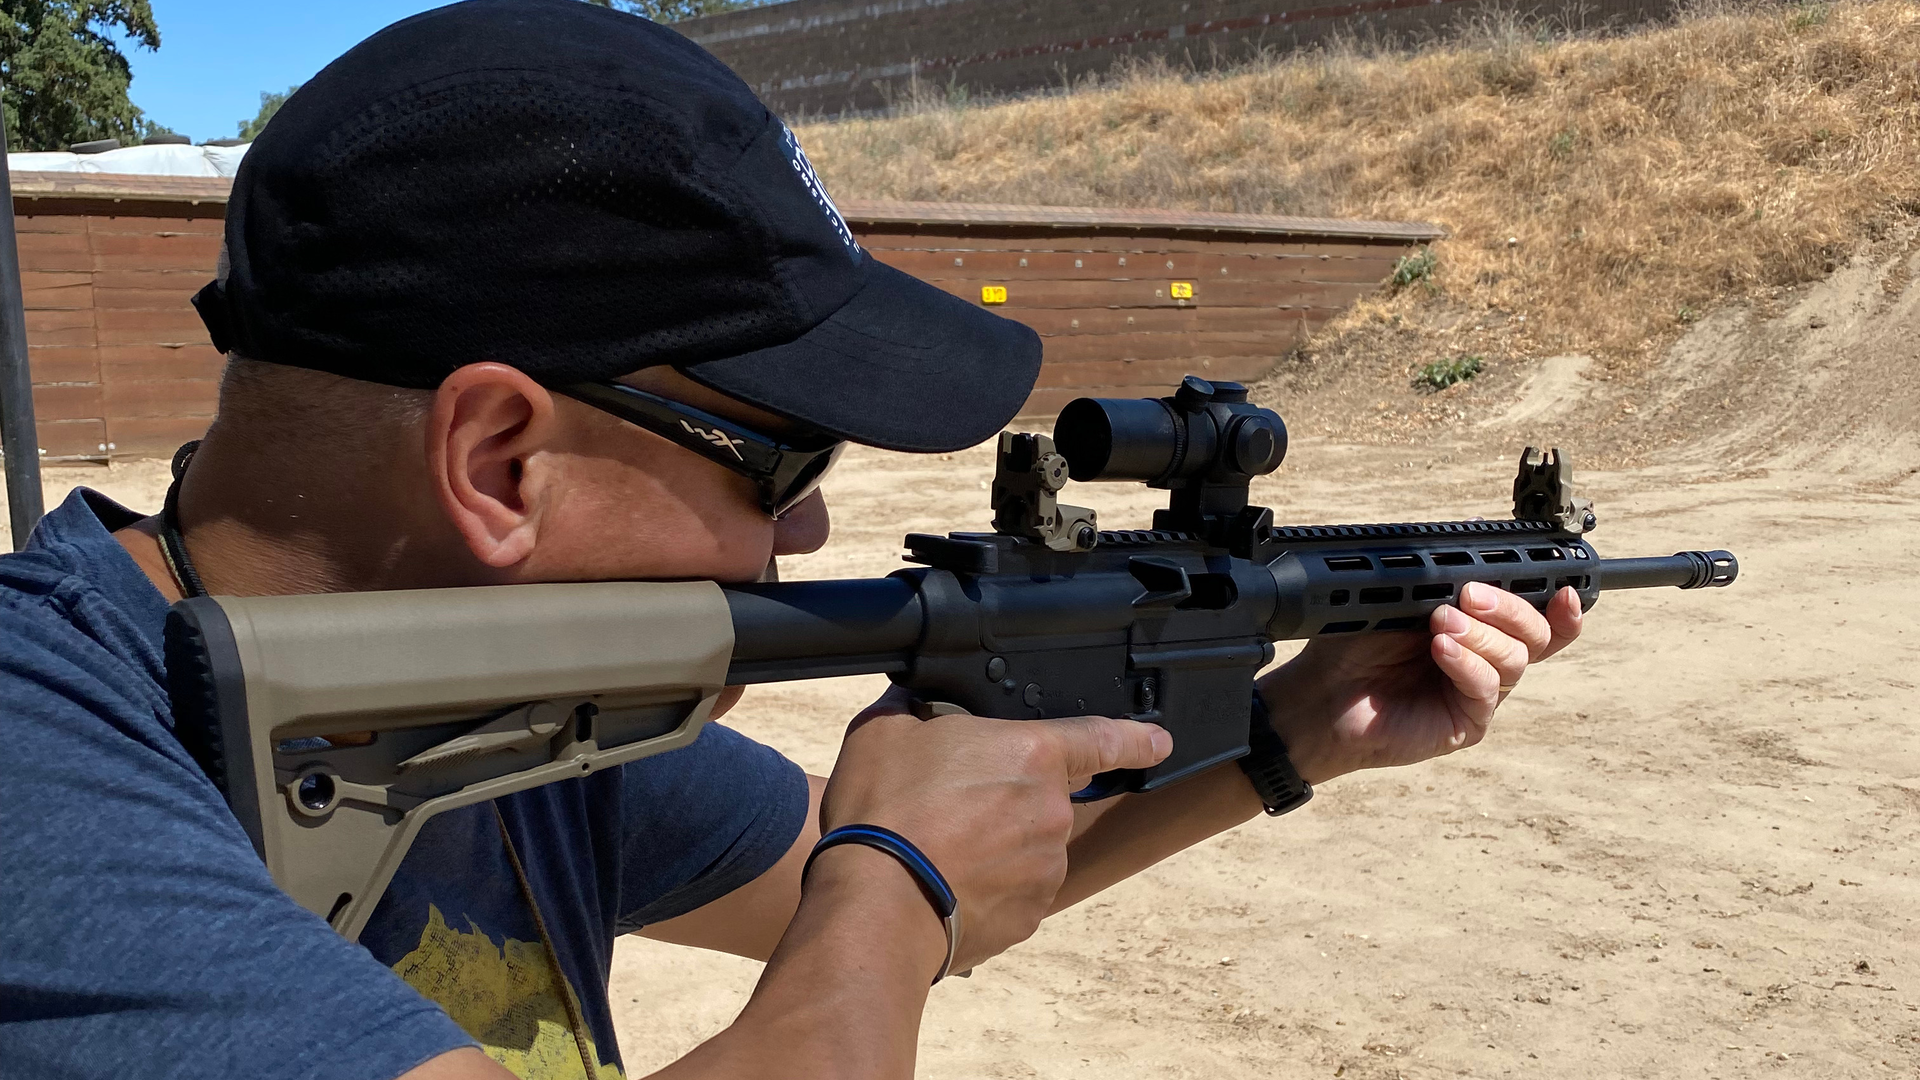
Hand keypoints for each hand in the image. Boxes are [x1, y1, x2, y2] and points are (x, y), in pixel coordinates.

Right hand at [817, 687, 1170, 971]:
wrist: (877, 906)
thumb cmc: (884, 812)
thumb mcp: (887, 728)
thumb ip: (918, 704)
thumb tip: (917, 696)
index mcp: (1031, 753)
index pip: (1103, 738)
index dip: (1135, 738)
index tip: (1158, 741)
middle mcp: (1052, 811)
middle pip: (1042, 796)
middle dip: (1006, 799)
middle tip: (950, 807)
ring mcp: (1046, 869)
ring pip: (1028, 846)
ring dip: (996, 845)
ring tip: (937, 849)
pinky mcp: (1029, 916)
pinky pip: (1014, 892)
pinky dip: (987, 887)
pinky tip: (944, 882)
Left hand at [1260, 582, 1582, 783]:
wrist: (1320, 694)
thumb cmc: (1354, 645)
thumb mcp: (1400, 599)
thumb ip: (1443, 576)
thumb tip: (1479, 537)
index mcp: (1478, 625)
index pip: (1537, 615)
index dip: (1559, 604)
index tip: (1564, 587)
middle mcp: (1486, 658)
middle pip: (1537, 633)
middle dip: (1510, 607)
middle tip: (1471, 594)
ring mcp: (1479, 692)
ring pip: (1514, 659)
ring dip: (1481, 634)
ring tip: (1440, 623)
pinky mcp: (1467, 722)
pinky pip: (1486, 689)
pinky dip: (1467, 664)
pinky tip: (1441, 650)